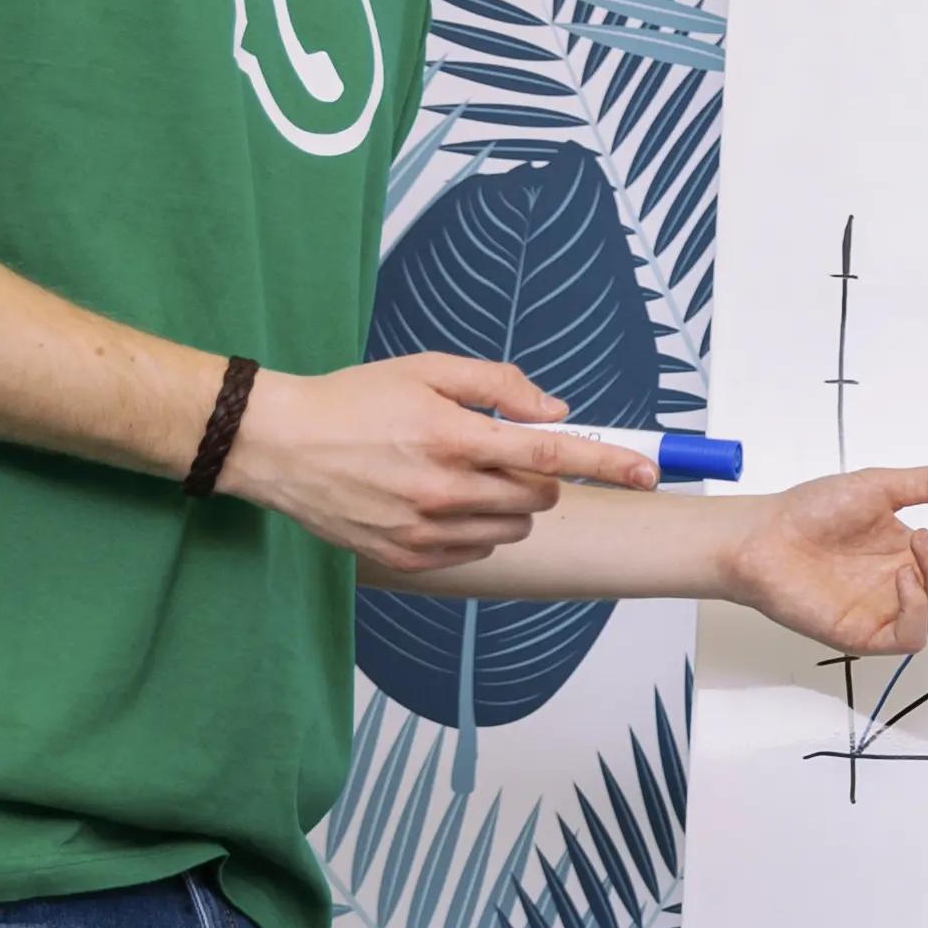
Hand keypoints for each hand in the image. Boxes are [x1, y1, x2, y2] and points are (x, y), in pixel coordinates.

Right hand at [226, 352, 656, 575]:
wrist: (278, 444)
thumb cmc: (353, 400)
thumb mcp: (426, 369)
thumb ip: (499, 385)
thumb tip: (555, 413)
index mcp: (454, 437)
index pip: (552, 455)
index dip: (608, 462)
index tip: (649, 471)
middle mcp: (443, 490)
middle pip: (539, 495)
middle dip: (538, 473)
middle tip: (499, 451)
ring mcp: (425, 530)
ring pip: (514, 526)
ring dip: (510, 502)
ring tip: (462, 474)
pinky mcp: (408, 558)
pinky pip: (478, 549)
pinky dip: (477, 528)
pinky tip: (440, 502)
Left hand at [720, 465, 927, 656]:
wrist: (763, 535)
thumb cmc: (813, 511)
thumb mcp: (882, 485)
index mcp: (924, 558)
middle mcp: (915, 590)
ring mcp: (892, 615)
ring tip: (914, 543)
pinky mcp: (865, 636)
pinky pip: (911, 634)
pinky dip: (917, 605)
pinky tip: (899, 578)